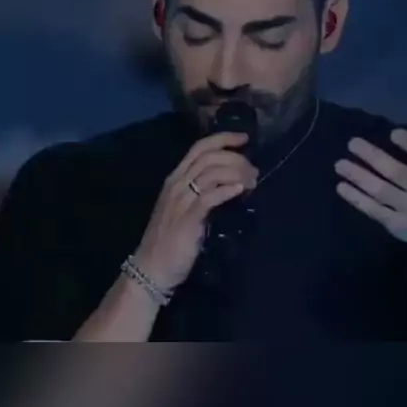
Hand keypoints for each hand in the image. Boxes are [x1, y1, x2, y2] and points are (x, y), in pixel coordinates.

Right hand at [136, 131, 258, 290]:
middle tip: (254, 170)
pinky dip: (227, 189)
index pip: (199, 148)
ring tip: (252, 182)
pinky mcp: (188, 218)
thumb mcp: (185, 209)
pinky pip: (210, 196)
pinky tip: (240, 189)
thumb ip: (203, 194)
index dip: (223, 138)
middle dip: (235, 158)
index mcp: (175, 179)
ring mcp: (181, 200)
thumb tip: (231, 184)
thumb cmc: (170, 240)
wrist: (152, 268)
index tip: (243, 138)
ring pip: (211, 173)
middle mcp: (176, 184)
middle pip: (209, 157)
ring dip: (236, 172)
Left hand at [335, 92, 406, 254]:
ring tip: (339, 164)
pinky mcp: (398, 226)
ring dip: (359, 177)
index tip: (392, 133)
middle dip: (374, 158)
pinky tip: (341, 186)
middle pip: (398, 174)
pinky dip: (356, 198)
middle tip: (352, 142)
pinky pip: (374, 210)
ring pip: (382, 192)